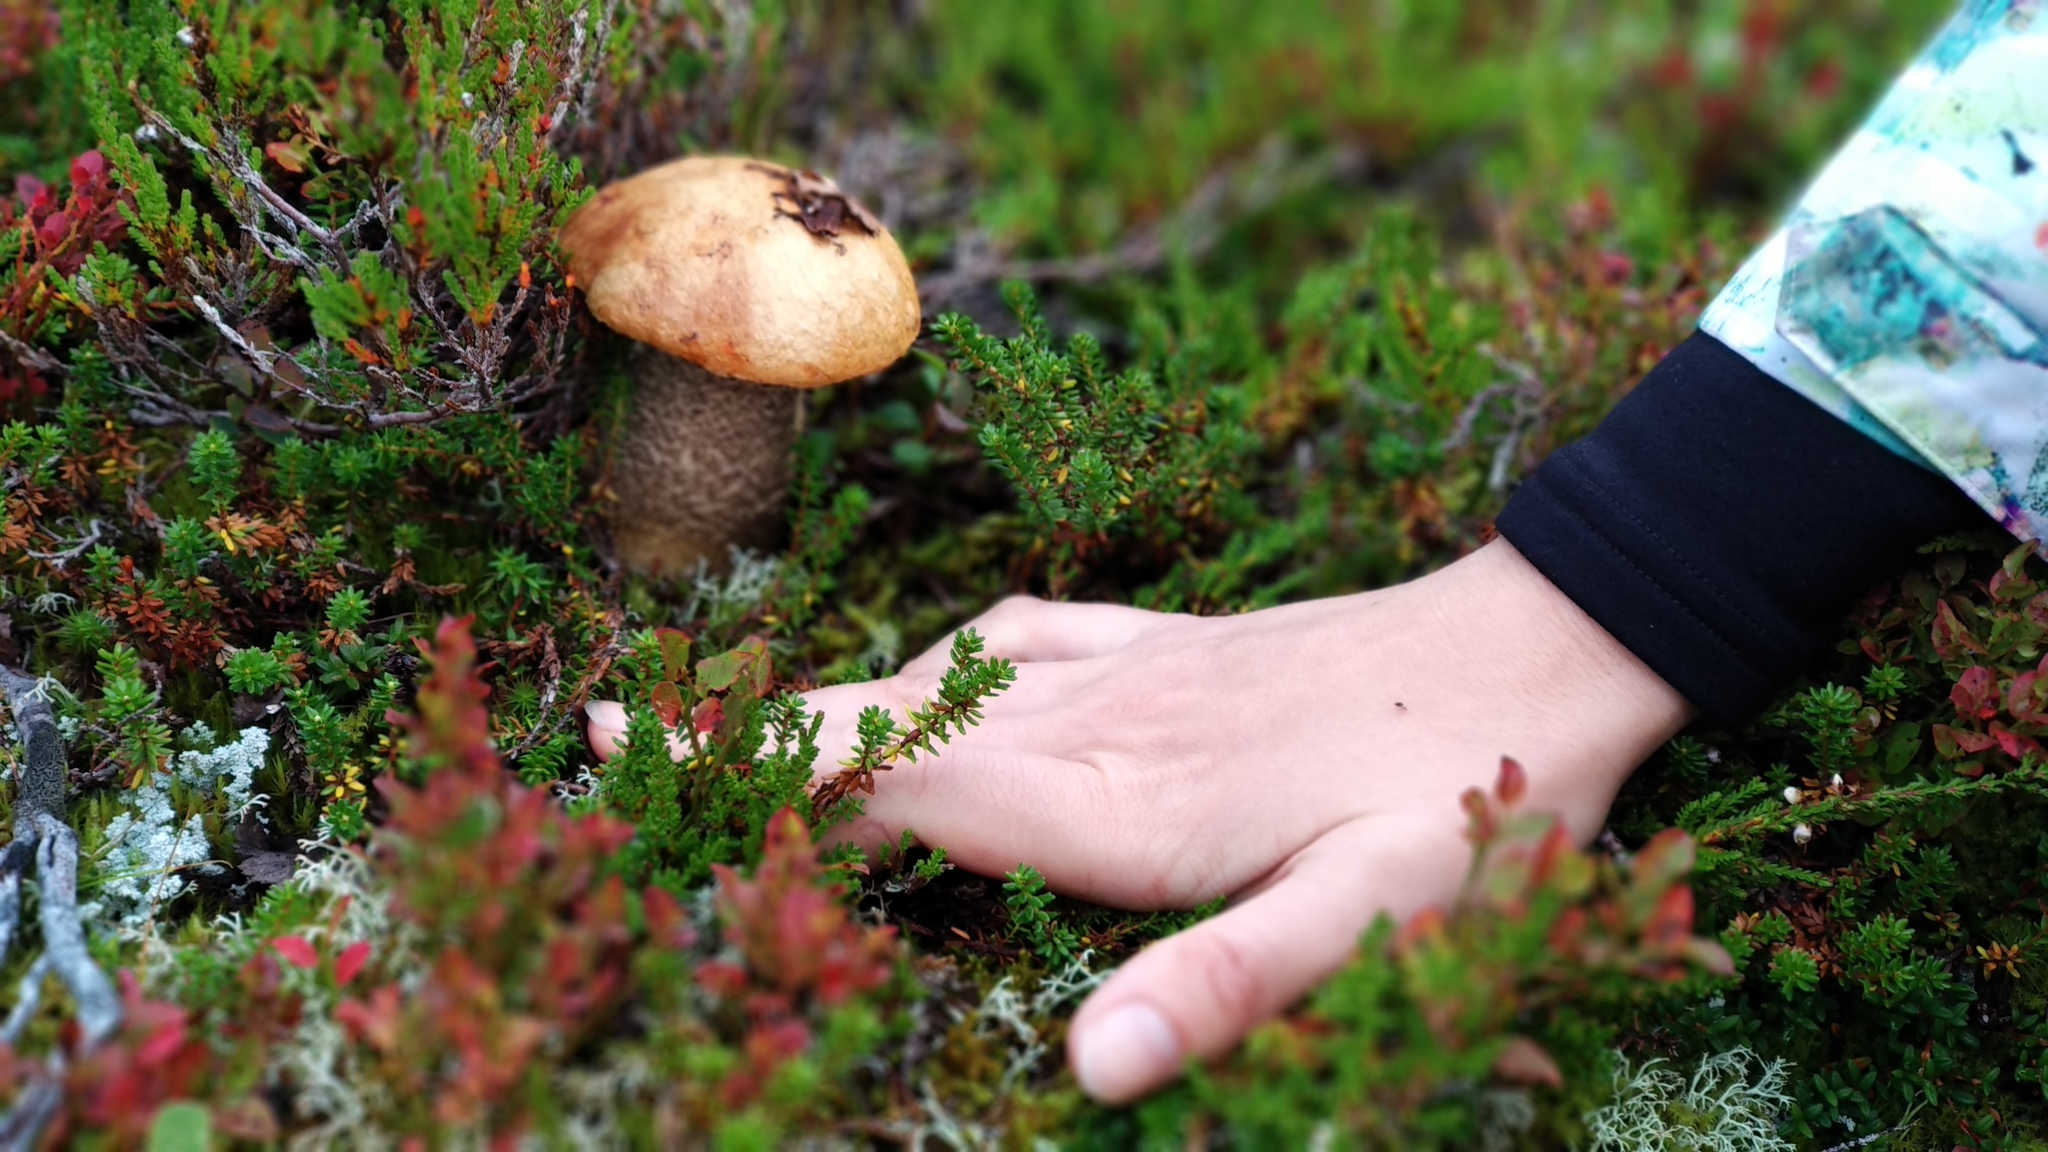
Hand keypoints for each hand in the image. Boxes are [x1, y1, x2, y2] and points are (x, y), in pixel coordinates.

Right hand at [587, 538, 1691, 1101]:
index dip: (759, 779)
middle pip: (881, 726)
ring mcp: (1125, 670)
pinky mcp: (1169, 644)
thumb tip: (1083, 1073)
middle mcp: (1091, 722)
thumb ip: (1226, 986)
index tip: (623, 756)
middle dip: (745, 737)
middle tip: (606, 733)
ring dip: (822, 705)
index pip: (894, 786)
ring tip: (724, 728)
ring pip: (931, 683)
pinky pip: (1018, 640)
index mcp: (1112, 801)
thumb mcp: (1377, 920)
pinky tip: (936, 669)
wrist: (1543, 647)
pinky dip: (941, 661)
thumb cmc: (1466, 801)